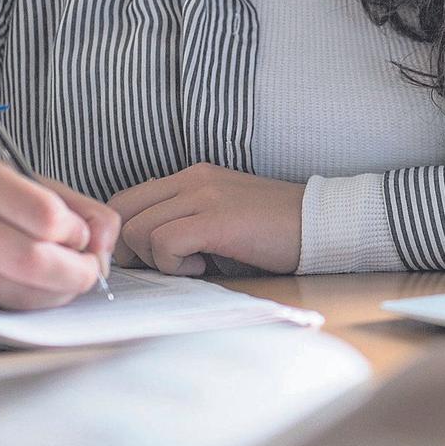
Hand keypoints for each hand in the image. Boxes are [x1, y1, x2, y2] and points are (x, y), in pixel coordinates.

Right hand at [0, 151, 120, 309]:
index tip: (80, 233)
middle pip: (33, 263)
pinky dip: (34, 302)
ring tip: (66, 277)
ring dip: (59, 294)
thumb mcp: (24, 177)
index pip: (45, 217)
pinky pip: (2, 307)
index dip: (76, 233)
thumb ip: (77, 207)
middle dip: (76, 273)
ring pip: (18, 295)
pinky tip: (40, 287)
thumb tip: (104, 249)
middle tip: (88, 267)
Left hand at [109, 163, 302, 275]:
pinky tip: (204, 267)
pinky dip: (175, 264)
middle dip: (129, 250)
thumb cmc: (273, 231)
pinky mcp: (216, 219)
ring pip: (139, 229)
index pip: (127, 199)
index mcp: (191, 177)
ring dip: (158, 259)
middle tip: (162, 268)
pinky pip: (165, 243)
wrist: (320, 223)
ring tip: (194, 265)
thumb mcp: (221, 217)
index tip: (143, 262)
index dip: (123, 235)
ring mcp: (203, 196)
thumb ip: (185, 221)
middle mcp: (192, 179)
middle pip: (124, 211)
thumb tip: (142, 251)